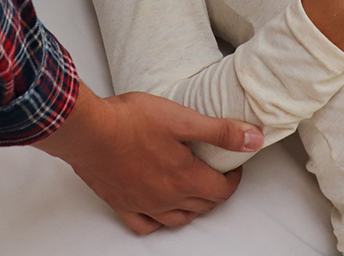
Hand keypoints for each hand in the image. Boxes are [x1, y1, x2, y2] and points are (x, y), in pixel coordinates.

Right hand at [32, 81, 262, 233]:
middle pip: (202, 205)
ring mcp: (144, 204)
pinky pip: (145, 225)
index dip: (233, 179)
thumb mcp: (183, 118)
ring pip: (178, 218)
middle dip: (214, 191)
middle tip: (215, 173)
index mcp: (185, 178)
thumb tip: (254, 139)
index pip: (222, 191)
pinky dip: (157, 222)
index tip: (233, 167)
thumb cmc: (131, 121)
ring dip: (192, 207)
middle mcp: (167, 198)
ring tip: (193, 190)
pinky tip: (159, 210)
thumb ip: (221, 131)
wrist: (89, 131)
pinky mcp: (121, 204)